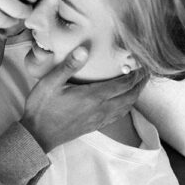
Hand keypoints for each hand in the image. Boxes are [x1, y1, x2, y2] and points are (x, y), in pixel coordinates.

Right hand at [20, 47, 144, 151]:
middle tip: (147, 72)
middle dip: (140, 84)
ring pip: (126, 107)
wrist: (38, 135)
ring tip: (139, 84)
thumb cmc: (42, 108)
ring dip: (135, 95)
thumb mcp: (50, 83)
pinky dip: (126, 107)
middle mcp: (100, 108)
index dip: (135, 74)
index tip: (143, 63)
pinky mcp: (94, 125)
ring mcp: (98, 119)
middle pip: (129, 96)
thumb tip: (84, 50)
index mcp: (92, 96)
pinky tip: (124, 103)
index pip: (122, 84)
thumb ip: (68, 66)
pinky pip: (118, 116)